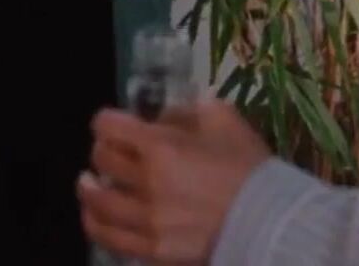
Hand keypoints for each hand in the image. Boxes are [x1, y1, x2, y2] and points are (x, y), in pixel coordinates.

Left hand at [77, 100, 270, 264]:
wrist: (269, 220)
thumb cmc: (248, 167)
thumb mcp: (224, 119)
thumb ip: (188, 110)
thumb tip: (163, 117)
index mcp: (161, 147)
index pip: (110, 127)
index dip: (107, 121)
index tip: (111, 122)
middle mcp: (145, 182)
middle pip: (102, 160)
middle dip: (103, 150)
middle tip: (111, 151)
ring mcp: (146, 220)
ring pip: (97, 202)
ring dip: (89, 188)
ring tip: (90, 183)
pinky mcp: (151, 249)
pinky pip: (108, 237)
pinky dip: (95, 222)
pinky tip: (96, 215)